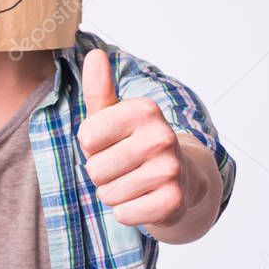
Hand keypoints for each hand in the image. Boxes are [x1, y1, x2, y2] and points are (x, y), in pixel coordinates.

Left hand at [78, 49, 186, 227]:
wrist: (182, 179)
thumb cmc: (136, 144)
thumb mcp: (115, 116)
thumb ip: (100, 90)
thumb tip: (95, 55)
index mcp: (144, 110)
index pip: (86, 138)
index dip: (93, 146)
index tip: (113, 143)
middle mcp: (162, 136)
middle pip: (95, 169)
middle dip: (103, 174)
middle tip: (126, 167)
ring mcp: (170, 169)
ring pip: (108, 194)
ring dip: (115, 193)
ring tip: (135, 182)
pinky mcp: (173, 201)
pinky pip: (123, 213)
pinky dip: (128, 212)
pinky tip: (144, 200)